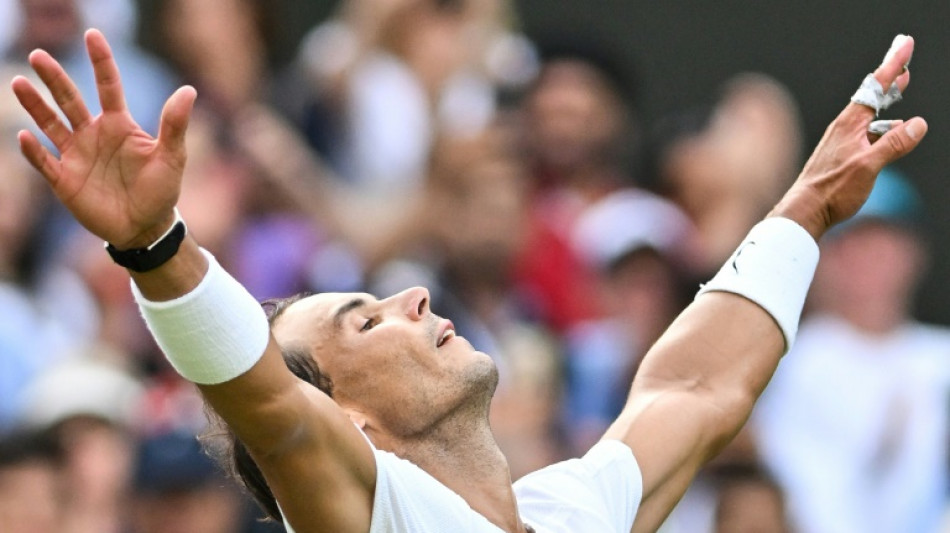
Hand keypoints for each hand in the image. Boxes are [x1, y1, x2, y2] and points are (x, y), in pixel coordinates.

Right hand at [11, 29, 196, 249]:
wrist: (145, 227)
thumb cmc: (161, 190)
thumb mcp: (172, 157)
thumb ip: (174, 125)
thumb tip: (188, 90)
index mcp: (119, 125)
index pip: (108, 86)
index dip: (101, 62)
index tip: (93, 35)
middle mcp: (93, 135)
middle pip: (70, 99)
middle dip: (55, 78)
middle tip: (39, 54)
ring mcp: (76, 156)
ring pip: (50, 124)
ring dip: (35, 105)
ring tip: (19, 83)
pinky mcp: (65, 180)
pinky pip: (44, 161)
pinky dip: (34, 150)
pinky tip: (24, 135)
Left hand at [770, 35, 926, 239]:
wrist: (804, 211)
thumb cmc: (831, 190)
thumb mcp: (869, 165)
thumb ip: (893, 144)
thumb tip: (917, 124)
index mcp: (849, 124)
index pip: (875, 87)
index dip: (893, 65)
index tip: (905, 45)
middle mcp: (843, 128)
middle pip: (872, 97)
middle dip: (890, 79)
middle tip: (903, 62)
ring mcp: (841, 142)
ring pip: (870, 115)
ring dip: (887, 101)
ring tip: (899, 88)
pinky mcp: (840, 156)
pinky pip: (865, 132)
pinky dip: (880, 125)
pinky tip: (889, 132)